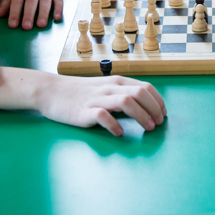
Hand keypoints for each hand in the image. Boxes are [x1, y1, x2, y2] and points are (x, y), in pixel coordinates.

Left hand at [0, 0, 63, 29]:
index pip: (17, 0)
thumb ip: (7, 2)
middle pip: (31, 0)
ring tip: (41, 25)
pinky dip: (59, 8)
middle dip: (29, 14)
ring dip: (43, 13)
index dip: (14, 12)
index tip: (12, 25)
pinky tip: (57, 18)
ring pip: (45, 0)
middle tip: (26, 27)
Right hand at [35, 74, 166, 135]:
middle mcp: (109, 87)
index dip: (158, 101)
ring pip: (126, 101)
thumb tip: (144, 106)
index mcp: (116, 81)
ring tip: (148, 128)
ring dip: (141, 115)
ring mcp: (96, 99)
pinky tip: (119, 133)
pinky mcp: (84, 111)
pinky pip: (103, 116)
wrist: (51, 91)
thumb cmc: (80, 92)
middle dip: (154, 109)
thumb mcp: (104, 88)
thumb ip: (122, 93)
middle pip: (140, 93)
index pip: (145, 87)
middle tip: (158, 124)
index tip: (163, 114)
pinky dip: (114, 124)